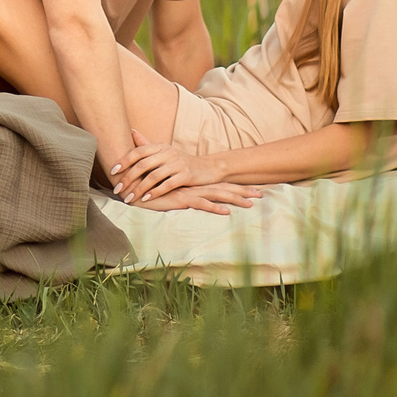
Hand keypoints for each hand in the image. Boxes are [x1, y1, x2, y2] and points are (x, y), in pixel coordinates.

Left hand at [115, 135, 231, 203]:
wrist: (208, 168)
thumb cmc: (181, 161)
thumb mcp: (164, 151)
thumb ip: (147, 144)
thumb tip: (130, 131)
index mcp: (161, 146)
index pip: (139, 151)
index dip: (124, 160)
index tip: (112, 171)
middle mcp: (168, 153)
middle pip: (143, 164)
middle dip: (128, 177)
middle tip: (117, 188)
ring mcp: (177, 164)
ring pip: (154, 176)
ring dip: (139, 188)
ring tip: (129, 198)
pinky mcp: (186, 175)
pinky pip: (167, 185)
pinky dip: (155, 192)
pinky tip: (146, 199)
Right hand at [126, 182, 263, 213]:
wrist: (134, 184)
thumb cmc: (150, 188)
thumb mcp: (170, 191)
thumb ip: (180, 189)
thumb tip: (187, 193)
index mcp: (195, 184)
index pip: (220, 185)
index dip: (237, 186)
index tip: (253, 189)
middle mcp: (195, 187)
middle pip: (224, 188)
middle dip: (244, 191)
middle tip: (262, 194)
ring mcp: (189, 192)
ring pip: (217, 195)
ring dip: (235, 200)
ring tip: (251, 204)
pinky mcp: (181, 199)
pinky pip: (201, 204)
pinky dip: (214, 208)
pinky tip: (226, 212)